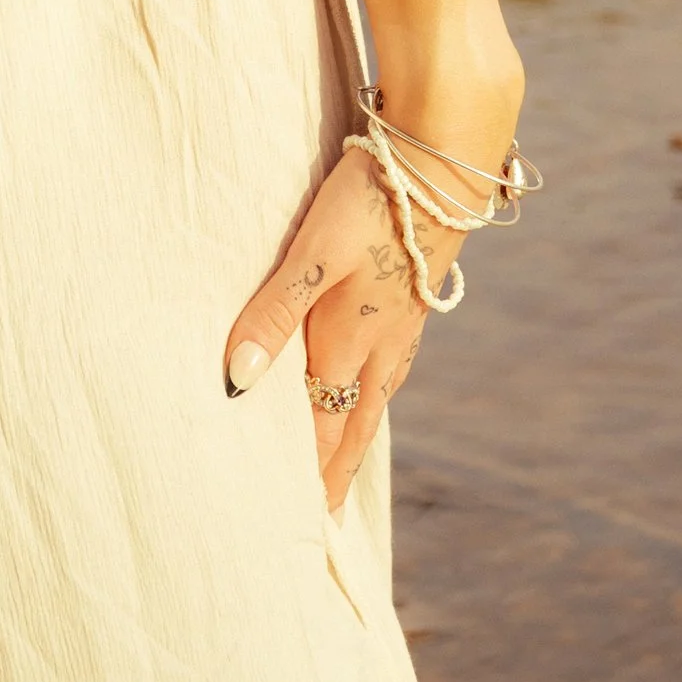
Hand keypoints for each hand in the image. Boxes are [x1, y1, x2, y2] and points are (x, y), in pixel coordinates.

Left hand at [222, 142, 461, 514]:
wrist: (443, 165)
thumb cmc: (370, 205)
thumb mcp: (312, 255)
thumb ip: (274, 312)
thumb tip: (238, 379)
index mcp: (350, 342)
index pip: (325, 427)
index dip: (312, 471)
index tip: (304, 517)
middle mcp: (381, 344)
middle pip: (356, 423)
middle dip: (339, 468)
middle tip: (327, 511)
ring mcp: (405, 322)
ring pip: (378, 394)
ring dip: (359, 431)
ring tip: (348, 456)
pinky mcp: (418, 295)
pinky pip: (394, 362)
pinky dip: (378, 388)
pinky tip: (378, 374)